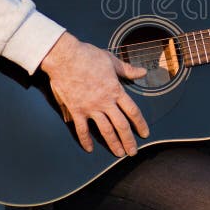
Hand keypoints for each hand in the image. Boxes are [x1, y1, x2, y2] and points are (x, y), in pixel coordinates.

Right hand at [40, 32, 148, 156]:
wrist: (65, 57)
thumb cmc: (88, 56)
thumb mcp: (111, 61)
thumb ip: (128, 70)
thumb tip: (143, 72)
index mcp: (116, 90)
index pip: (133, 111)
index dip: (140, 124)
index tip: (144, 134)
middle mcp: (105, 102)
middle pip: (121, 125)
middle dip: (129, 140)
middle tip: (133, 152)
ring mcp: (90, 108)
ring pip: (105, 130)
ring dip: (113, 143)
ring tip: (118, 153)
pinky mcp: (76, 110)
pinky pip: (82, 129)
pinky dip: (85, 140)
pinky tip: (89, 149)